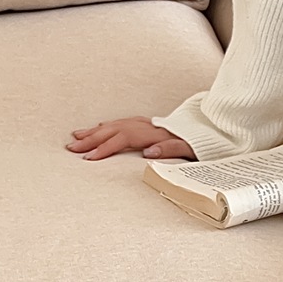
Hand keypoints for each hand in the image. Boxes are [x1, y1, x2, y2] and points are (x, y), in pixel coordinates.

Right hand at [65, 117, 196, 160]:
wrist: (211, 129)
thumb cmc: (201, 144)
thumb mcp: (191, 150)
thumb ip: (170, 150)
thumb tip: (148, 153)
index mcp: (154, 133)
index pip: (122, 140)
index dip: (104, 148)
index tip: (88, 158)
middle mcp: (146, 126)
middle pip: (113, 131)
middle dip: (90, 139)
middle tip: (71, 148)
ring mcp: (146, 123)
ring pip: (114, 125)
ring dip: (94, 131)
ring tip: (75, 137)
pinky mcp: (148, 124)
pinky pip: (121, 122)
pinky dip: (107, 125)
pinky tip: (98, 128)